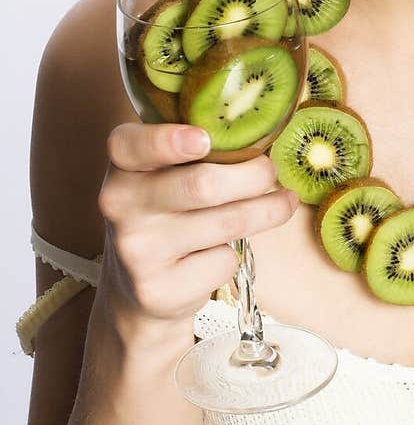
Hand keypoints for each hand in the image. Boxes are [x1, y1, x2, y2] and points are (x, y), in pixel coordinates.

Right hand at [96, 123, 295, 332]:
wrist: (141, 288)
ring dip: (267, 211)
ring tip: (283, 202)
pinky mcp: (156, 290)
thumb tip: (260, 134)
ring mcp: (135, 251)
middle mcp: (119, 205)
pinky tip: (223, 252)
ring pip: (225, 223)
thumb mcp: (165, 173)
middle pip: (202, 185)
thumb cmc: (168, 212)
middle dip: (254, 175)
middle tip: (271, 171)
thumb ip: (195, 149)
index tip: (204, 140)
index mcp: (123, 165)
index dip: (167, 140)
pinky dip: (236, 254)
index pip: (129, 145)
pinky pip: (222, 261)